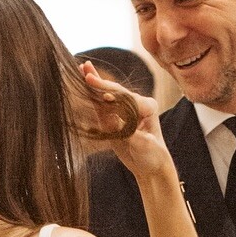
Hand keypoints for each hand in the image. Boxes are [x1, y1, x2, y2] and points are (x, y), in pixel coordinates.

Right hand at [80, 62, 171, 182]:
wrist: (151, 168)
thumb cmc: (153, 156)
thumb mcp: (143, 146)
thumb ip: (128, 132)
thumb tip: (114, 122)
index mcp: (147, 106)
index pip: (126, 97)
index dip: (110, 92)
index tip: (99, 89)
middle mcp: (137, 103)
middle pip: (116, 91)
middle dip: (100, 82)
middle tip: (85, 70)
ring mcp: (125, 109)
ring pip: (108, 95)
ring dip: (95, 82)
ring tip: (82, 68)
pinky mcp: (115, 117)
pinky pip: (102, 105)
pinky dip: (93, 95)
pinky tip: (84, 83)